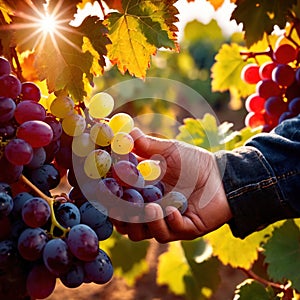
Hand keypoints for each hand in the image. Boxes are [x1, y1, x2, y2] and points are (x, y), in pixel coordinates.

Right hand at [110, 128, 232, 242]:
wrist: (221, 174)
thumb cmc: (193, 161)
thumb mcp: (168, 150)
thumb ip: (147, 145)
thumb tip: (126, 131)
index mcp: (142, 192)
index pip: (118, 200)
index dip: (108, 198)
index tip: (103, 189)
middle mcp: (149, 209)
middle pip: (125, 223)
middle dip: (120, 217)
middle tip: (121, 206)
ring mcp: (165, 221)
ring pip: (142, 234)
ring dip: (143, 222)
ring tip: (151, 207)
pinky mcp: (183, 229)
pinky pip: (168, 233)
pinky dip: (167, 223)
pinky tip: (171, 210)